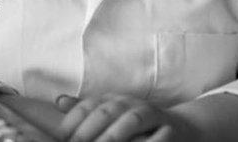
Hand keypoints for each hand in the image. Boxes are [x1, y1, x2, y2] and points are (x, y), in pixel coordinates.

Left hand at [55, 93, 200, 141]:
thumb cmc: (136, 124)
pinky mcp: (170, 129)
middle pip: (107, 111)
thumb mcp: (109, 114)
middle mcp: (130, 103)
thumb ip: (85, 110)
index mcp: (112, 99)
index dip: (73, 120)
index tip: (62, 137)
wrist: (179, 127)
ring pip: (131, 120)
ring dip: (114, 134)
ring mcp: (151, 114)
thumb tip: (58, 101)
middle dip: (89, 128)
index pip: (88, 105)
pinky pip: (158, 135)